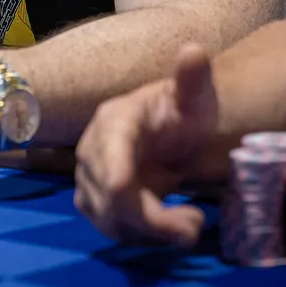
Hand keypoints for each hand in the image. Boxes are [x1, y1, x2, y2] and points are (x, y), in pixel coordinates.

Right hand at [74, 43, 219, 246]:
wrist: (166, 128)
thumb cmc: (182, 111)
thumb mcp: (195, 97)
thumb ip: (193, 78)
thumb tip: (194, 48)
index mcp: (113, 121)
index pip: (108, 154)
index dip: (117, 179)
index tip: (133, 198)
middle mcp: (92, 150)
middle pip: (110, 196)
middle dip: (153, 219)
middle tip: (196, 223)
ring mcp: (88, 177)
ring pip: (110, 219)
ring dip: (151, 233)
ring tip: (190, 224)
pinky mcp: (94, 200)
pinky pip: (111, 228)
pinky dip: (141, 237)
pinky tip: (170, 228)